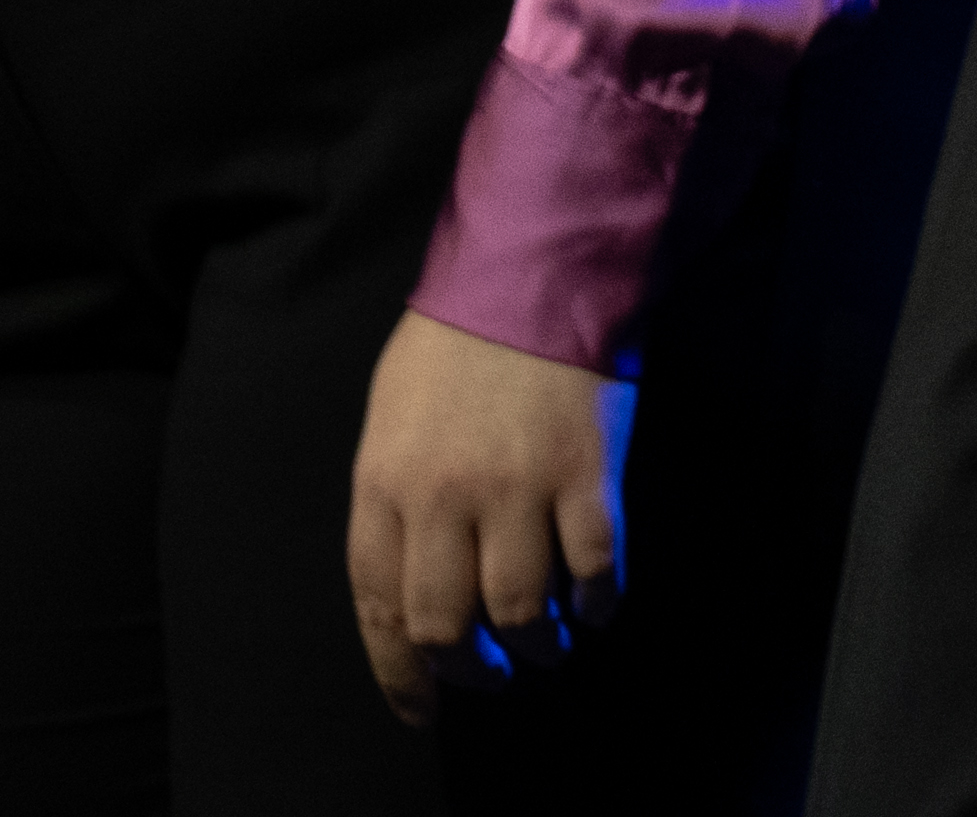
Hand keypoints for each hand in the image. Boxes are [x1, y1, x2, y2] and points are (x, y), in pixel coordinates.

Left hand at [343, 307, 627, 725]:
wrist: (534, 272)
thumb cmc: (454, 344)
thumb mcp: (390, 418)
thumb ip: (393, 500)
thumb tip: (413, 586)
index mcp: (385, 484)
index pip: (380, 609)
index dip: (401, 675)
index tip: (423, 705)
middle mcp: (444, 497)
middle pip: (448, 625)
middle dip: (470, 669)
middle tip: (491, 672)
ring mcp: (518, 487)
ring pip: (520, 612)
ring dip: (536, 646)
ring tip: (547, 644)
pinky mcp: (585, 473)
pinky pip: (593, 570)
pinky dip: (596, 603)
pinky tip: (595, 604)